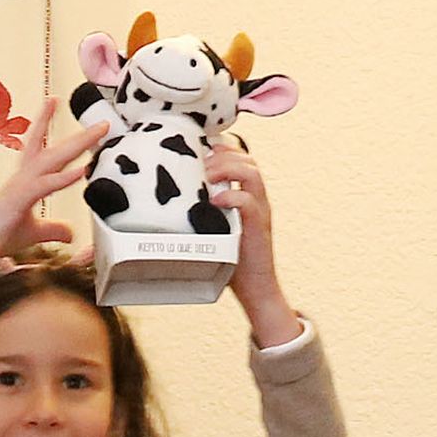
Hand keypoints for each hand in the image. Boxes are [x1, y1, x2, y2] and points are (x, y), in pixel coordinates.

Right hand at [0, 99, 101, 277]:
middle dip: (78, 135)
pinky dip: (64, 177)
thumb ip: (53, 229)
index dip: (46, 124)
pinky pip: (45, 185)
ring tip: (97, 133)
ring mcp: (22, 186)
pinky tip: (82, 170)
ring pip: (53, 159)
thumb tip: (71, 233)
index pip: (39, 147)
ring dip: (77, 145)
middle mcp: (24, 177)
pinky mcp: (20, 199)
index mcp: (25, 181)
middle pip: (54, 150)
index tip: (54, 101)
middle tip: (101, 122)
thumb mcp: (34, 233)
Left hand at [205, 145, 298, 347]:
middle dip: (221, 155)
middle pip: (247, 159)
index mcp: (250, 196)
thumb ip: (205, 211)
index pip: (243, 158)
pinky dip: (231, 196)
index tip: (203, 150)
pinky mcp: (258, 227)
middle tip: (200, 164)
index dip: (224, 148)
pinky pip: (249, 201)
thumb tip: (176, 202)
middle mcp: (258, 199)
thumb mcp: (217, 228)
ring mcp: (260, 212)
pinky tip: (214, 201)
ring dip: (226, 168)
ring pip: (252, 172)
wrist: (256, 288)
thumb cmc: (234, 261)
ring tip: (206, 177)